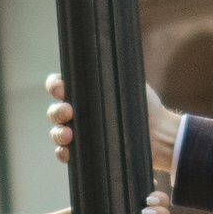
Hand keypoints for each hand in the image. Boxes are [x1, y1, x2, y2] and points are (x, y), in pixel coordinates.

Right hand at [46, 71, 177, 178]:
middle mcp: (78, 112)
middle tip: (68, 111)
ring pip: (57, 133)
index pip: (58, 86)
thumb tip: (97, 59)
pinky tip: (68, 151)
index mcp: (83, 93)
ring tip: (69, 134)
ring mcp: (80, 134)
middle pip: (54, 111)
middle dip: (57, 111)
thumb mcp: (129, 83)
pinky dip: (63, 153)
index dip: (54, 86)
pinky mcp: (85, 154)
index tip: (60, 88)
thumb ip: (110, 74)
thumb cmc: (143, 105)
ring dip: (58, 133)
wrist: (158, 134)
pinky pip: (65, 154)